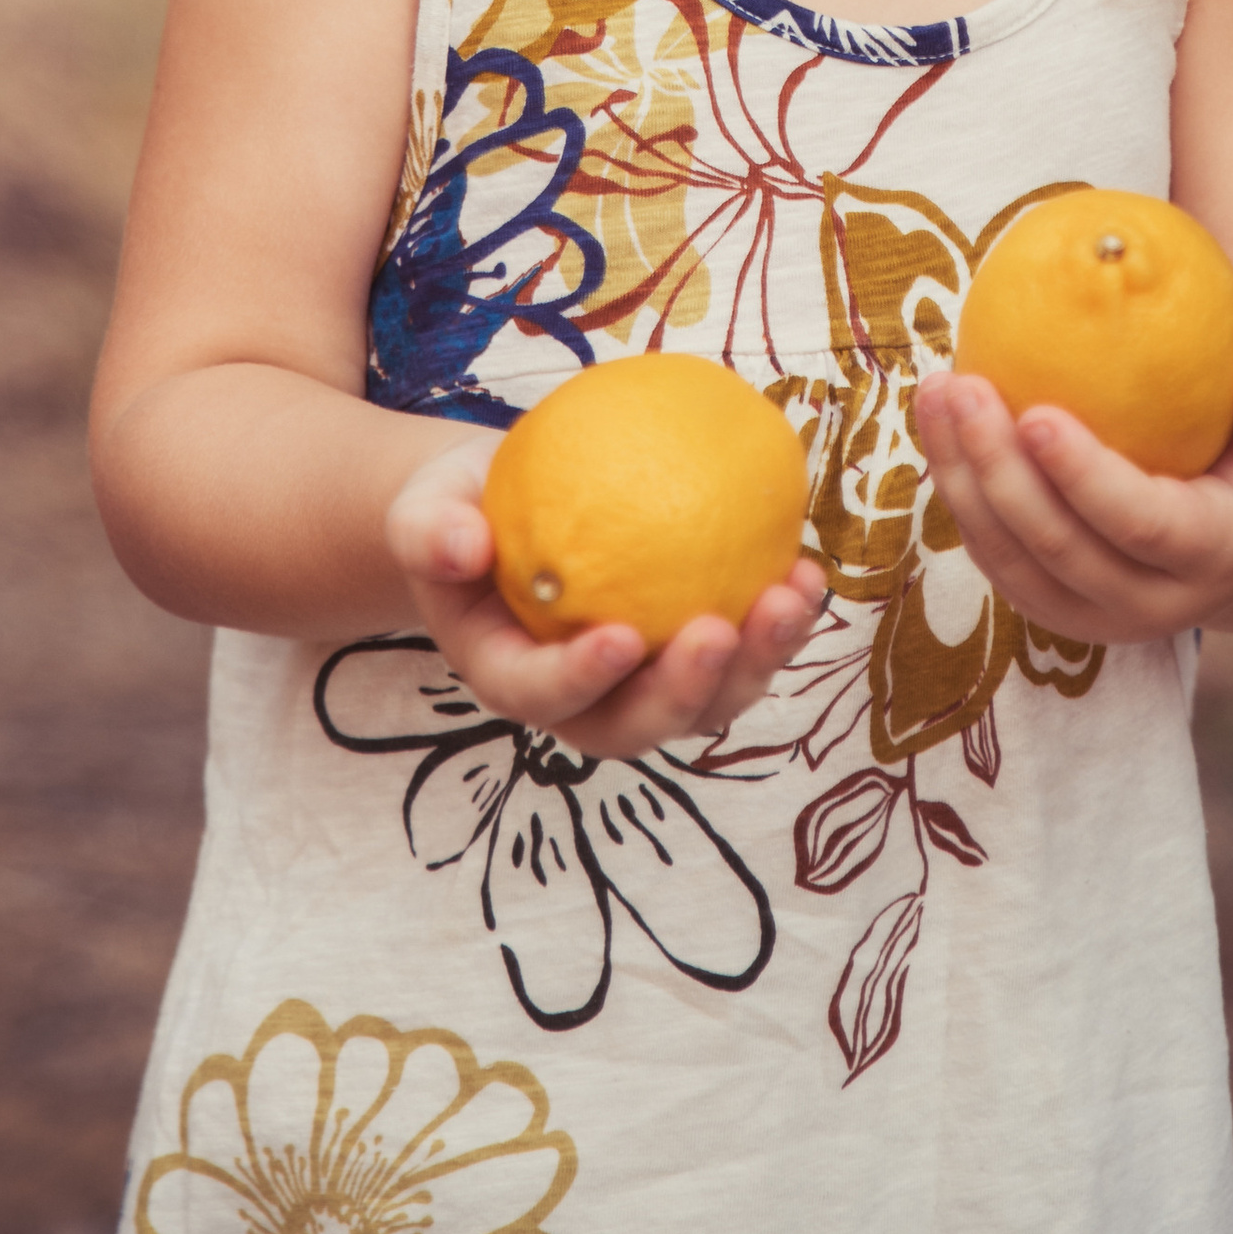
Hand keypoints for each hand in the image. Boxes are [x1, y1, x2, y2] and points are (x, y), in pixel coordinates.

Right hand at [384, 434, 826, 760]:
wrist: (499, 508)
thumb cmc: (460, 509)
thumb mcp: (427, 507)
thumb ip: (432, 529)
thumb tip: (461, 544)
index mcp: (507, 674)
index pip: (539, 695)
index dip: (580, 680)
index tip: (622, 637)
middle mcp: (579, 698)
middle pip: (633, 725)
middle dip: (683, 692)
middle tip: (719, 630)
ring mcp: (640, 681)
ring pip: (703, 702)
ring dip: (754, 663)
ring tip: (790, 598)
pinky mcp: (686, 650)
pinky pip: (739, 650)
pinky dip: (777, 621)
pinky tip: (805, 568)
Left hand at [913, 351, 1232, 645]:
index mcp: (1215, 557)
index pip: (1143, 527)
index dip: (1087, 479)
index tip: (1038, 413)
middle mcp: (1152, 605)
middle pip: (1060, 549)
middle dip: (1001, 471)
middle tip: (965, 384)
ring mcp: (1093, 614)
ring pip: (1010, 558)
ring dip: (962, 477)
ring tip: (938, 390)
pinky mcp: (1048, 602)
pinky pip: (991, 553)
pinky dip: (957, 488)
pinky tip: (937, 417)